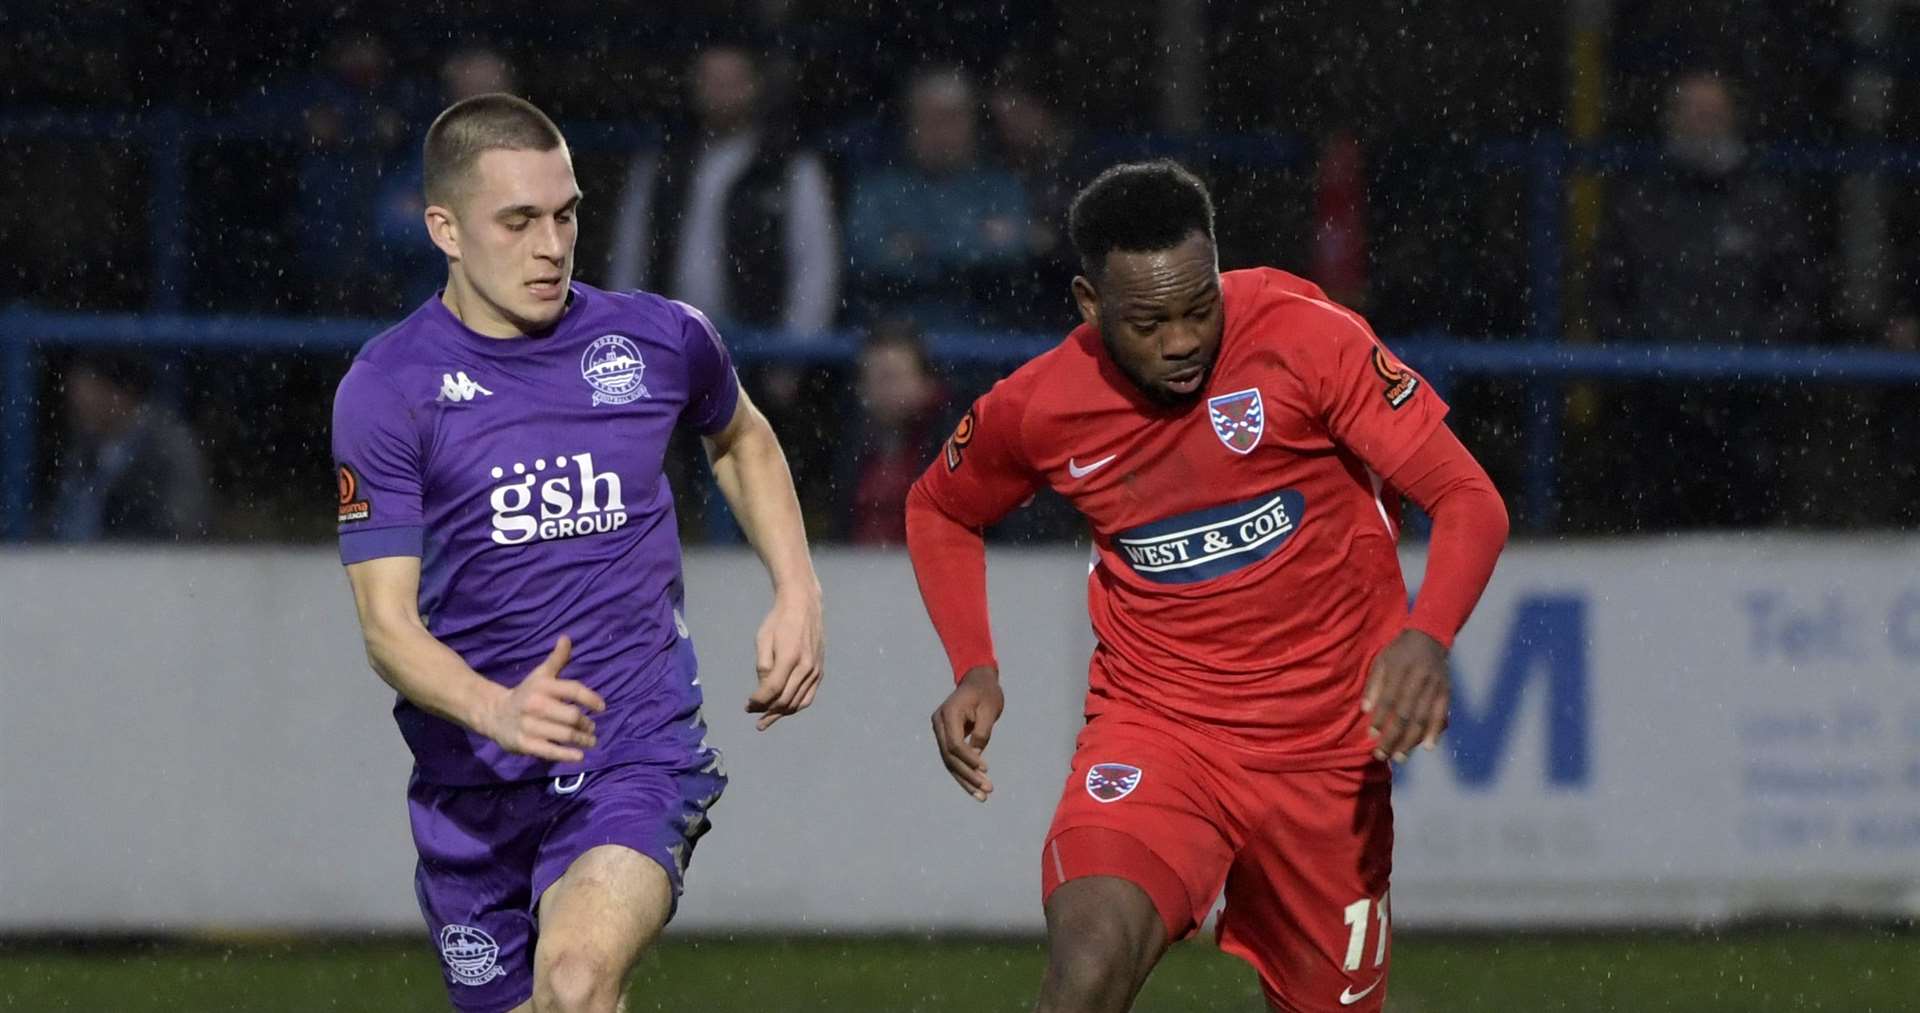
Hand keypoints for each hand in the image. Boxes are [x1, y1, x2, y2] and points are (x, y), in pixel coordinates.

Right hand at [483, 636, 605, 762]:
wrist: (494, 714)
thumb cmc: (526, 693)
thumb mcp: (540, 675)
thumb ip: (557, 659)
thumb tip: (566, 637)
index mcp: (542, 685)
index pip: (574, 690)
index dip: (591, 698)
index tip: (602, 707)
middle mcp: (536, 704)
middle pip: (572, 716)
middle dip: (586, 724)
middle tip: (592, 728)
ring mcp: (529, 725)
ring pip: (564, 734)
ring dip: (582, 740)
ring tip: (590, 741)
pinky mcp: (524, 743)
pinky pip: (549, 751)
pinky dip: (566, 755)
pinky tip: (579, 756)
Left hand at [746, 588, 823, 730]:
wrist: (804, 606)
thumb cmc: (779, 620)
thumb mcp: (763, 639)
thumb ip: (764, 666)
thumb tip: (763, 690)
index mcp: (790, 657)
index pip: (773, 689)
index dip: (758, 701)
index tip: (747, 705)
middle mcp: (806, 667)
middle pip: (785, 700)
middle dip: (766, 711)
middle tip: (752, 713)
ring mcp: (815, 671)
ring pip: (797, 702)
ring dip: (780, 714)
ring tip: (765, 719)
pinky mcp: (820, 672)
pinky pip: (808, 697)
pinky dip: (795, 707)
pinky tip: (783, 710)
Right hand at [931, 666, 1003, 801]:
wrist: (978, 680)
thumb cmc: (987, 692)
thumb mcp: (989, 709)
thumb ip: (982, 732)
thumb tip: (976, 757)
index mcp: (948, 713)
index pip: (954, 743)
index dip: (969, 758)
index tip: (985, 769)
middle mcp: (939, 723)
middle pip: (949, 756)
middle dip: (967, 776)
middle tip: (987, 791)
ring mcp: (940, 731)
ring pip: (949, 762)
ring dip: (965, 780)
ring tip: (982, 797)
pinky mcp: (946, 737)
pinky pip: (953, 759)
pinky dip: (964, 773)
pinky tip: (976, 788)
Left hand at [1361, 629, 1449, 762]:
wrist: (1430, 637)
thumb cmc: (1399, 652)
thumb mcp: (1382, 661)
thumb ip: (1373, 685)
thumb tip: (1365, 711)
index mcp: (1400, 670)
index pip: (1389, 699)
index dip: (1380, 719)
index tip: (1371, 736)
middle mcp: (1419, 680)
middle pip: (1406, 714)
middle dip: (1393, 737)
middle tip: (1382, 755)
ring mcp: (1435, 687)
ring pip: (1423, 719)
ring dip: (1411, 741)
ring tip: (1399, 758)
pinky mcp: (1447, 692)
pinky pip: (1441, 715)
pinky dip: (1436, 732)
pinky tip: (1428, 747)